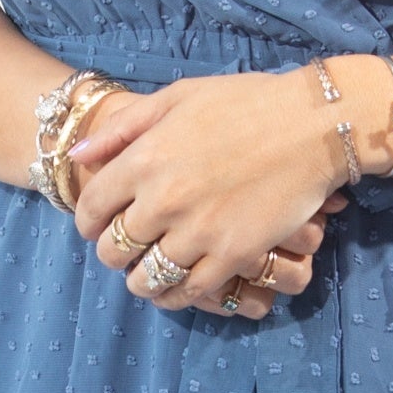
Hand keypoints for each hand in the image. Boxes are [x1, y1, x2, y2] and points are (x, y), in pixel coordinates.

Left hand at [69, 72, 348, 316]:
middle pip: (114, 250)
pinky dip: (176, 296)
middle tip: (127, 247)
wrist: (312, 124)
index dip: (88, 223)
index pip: (92, 207)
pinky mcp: (233, 255)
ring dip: (141, 279)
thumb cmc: (246, 102)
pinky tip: (178, 287)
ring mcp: (199, 232)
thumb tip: (80, 153)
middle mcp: (164, 200)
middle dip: (113, 252)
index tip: (97, 226)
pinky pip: (190, 291)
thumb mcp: (178, 97)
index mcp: (145, 158)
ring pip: (147, 278)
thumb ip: (125, 127)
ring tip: (148, 272)